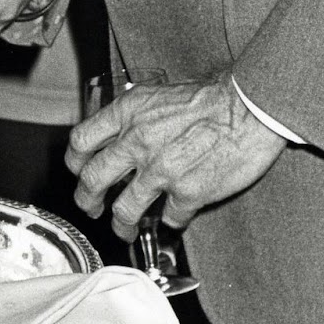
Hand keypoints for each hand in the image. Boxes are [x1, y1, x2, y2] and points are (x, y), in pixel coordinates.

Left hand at [65, 73, 285, 239]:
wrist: (248, 108)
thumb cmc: (209, 98)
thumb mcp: (157, 94)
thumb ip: (134, 116)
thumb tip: (118, 135)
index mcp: (128, 112)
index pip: (81, 141)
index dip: (75, 162)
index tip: (78, 171)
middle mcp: (137, 142)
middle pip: (92, 181)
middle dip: (87, 201)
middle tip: (91, 208)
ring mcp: (161, 171)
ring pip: (124, 210)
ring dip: (122, 225)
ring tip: (126, 229)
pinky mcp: (187, 194)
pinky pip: (169, 219)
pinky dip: (171, 221)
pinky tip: (174, 215)